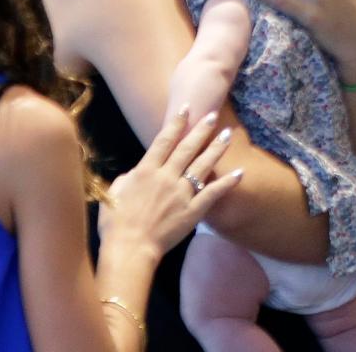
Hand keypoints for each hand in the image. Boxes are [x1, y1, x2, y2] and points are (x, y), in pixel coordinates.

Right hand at [98, 108, 240, 261]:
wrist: (129, 248)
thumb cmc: (115, 221)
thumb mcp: (115, 190)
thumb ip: (129, 177)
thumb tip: (137, 172)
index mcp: (146, 170)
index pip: (164, 140)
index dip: (175, 123)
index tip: (185, 108)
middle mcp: (166, 177)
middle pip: (187, 148)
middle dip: (200, 130)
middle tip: (212, 114)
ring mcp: (181, 194)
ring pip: (202, 166)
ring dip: (215, 149)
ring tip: (227, 134)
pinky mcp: (192, 212)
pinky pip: (212, 194)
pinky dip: (227, 183)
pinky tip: (240, 172)